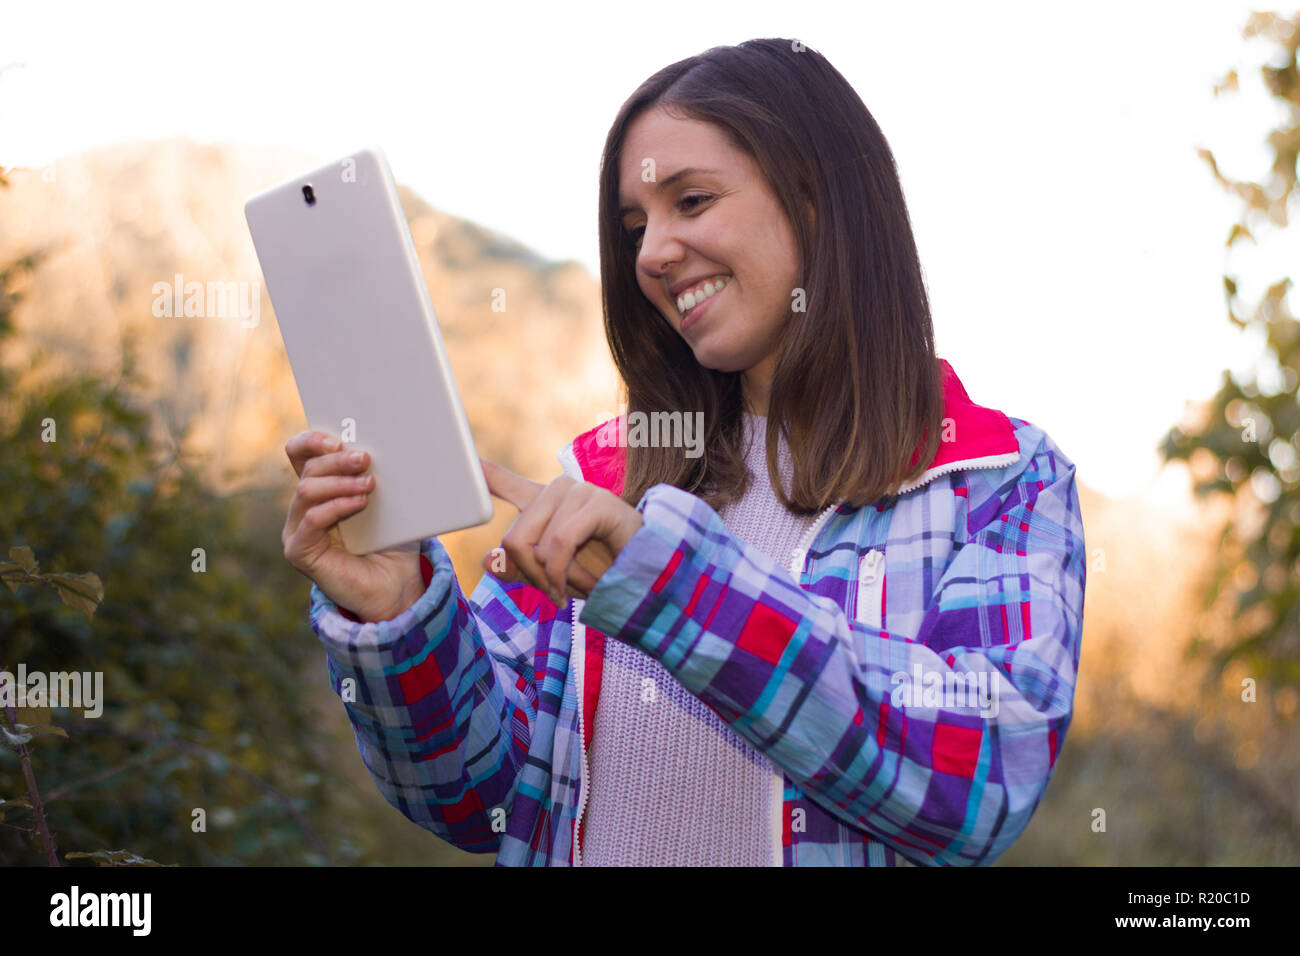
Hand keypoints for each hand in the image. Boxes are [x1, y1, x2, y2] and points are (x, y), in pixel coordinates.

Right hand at [282, 430, 424, 621]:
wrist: (397, 586)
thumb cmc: (394, 543)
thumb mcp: (390, 501)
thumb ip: (380, 475)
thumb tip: (392, 442)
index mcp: (321, 489)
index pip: (301, 454)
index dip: (313, 440)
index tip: (339, 437)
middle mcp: (303, 508)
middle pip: (307, 469)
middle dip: (337, 459)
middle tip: (365, 458)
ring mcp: (297, 530)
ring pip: (307, 490)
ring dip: (340, 482)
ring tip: (370, 484)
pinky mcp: (299, 551)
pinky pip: (312, 519)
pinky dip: (337, 506)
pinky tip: (360, 503)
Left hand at [479, 457, 642, 603]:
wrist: (645, 579)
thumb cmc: (600, 574)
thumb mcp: (551, 576)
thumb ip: (520, 567)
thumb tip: (487, 560)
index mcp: (544, 503)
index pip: (504, 482)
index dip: (480, 472)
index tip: (462, 458)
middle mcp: (558, 490)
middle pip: (513, 537)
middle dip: (530, 576)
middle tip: (553, 594)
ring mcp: (579, 492)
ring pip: (535, 543)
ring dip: (550, 578)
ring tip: (570, 589)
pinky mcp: (599, 503)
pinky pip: (560, 542)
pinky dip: (562, 572)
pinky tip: (577, 585)